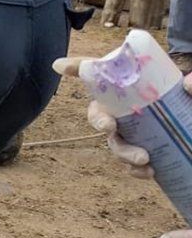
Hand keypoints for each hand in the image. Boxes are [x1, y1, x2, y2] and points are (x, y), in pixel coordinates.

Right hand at [53, 56, 191, 176]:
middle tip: (110, 128)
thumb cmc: (189, 107)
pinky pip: (128, 164)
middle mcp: (125, 110)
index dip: (76, 67)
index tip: (59, 64)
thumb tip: (187, 83)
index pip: (101, 75)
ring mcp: (132, 133)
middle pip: (99, 114)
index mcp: (133, 89)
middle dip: (99, 122)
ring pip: (114, 143)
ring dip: (123, 153)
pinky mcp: (141, 153)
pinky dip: (135, 170)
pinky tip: (149, 172)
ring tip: (144, 160)